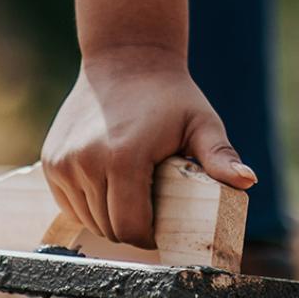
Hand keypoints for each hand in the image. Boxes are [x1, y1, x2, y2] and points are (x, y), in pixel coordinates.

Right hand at [41, 56, 253, 248]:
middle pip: (109, 228)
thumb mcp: (201, 124)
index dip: (150, 237)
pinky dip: (88, 206)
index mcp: (123, 159)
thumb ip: (220, 156)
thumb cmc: (169, 96)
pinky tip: (107, 188)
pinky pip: (70, 204)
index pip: (131, 228)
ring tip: (130, 198)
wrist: (124, 60)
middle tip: (151, 212)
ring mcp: (63, 163)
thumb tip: (247, 181)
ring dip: (109, 219)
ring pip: (88, 220)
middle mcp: (86, 163)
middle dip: (131, 229)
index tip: (163, 228)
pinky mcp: (51, 162)